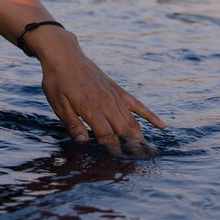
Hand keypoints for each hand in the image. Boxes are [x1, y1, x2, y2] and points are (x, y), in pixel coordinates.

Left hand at [31, 28, 166, 154]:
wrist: (65, 55)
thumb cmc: (57, 81)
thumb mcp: (58, 104)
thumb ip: (72, 124)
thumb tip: (83, 143)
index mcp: (91, 108)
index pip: (107, 136)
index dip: (114, 151)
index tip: (121, 164)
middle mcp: (107, 103)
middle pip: (123, 131)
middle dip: (131, 149)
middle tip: (140, 164)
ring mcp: (114, 96)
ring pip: (132, 121)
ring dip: (140, 138)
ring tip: (149, 153)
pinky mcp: (118, 90)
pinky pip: (137, 104)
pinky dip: (150, 116)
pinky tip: (162, 126)